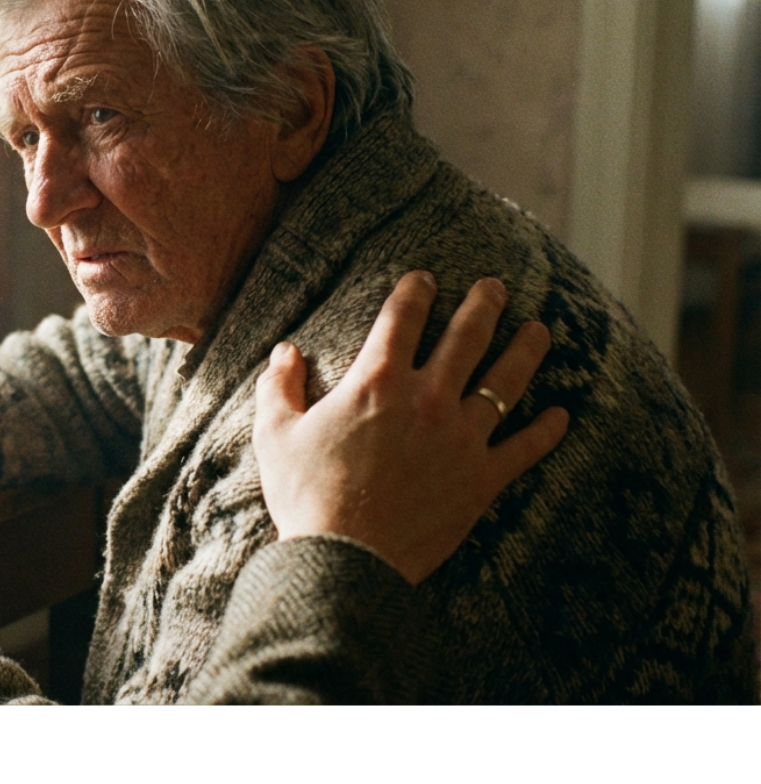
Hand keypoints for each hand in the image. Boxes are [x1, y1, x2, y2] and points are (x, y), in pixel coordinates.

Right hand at [254, 271, 568, 584]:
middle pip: (466, 337)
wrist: (345, 559)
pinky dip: (546, 431)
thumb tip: (285, 350)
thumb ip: (278, 386)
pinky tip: (561, 414)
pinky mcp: (482, 479)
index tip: (424, 277)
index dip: (415, 291)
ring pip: (505, 381)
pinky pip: (525, 448)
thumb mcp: (275, 435)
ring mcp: (461, 438)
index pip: (402, 318)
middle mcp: (426, 399)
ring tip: (540, 329)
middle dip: (484, 304)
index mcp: (376, 382)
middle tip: (496, 285)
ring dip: (526, 350)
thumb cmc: (306, 496)